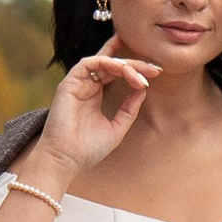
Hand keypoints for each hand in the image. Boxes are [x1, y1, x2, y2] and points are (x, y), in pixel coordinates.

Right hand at [31, 50, 158, 183]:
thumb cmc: (88, 149)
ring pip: (102, 61)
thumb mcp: (117, 128)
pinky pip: (89, 63)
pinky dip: (108, 62)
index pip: (114, 72)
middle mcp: (86, 86)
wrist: (67, 160)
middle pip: (112, 65)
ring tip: (141, 74)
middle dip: (135, 64)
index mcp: (95, 95)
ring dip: (124, 64)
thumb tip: (142, 89)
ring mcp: (77, 84)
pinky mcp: (69, 84)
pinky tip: (124, 70)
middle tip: (154, 70)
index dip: (134, 69)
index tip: (155, 74)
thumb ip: (129, 109)